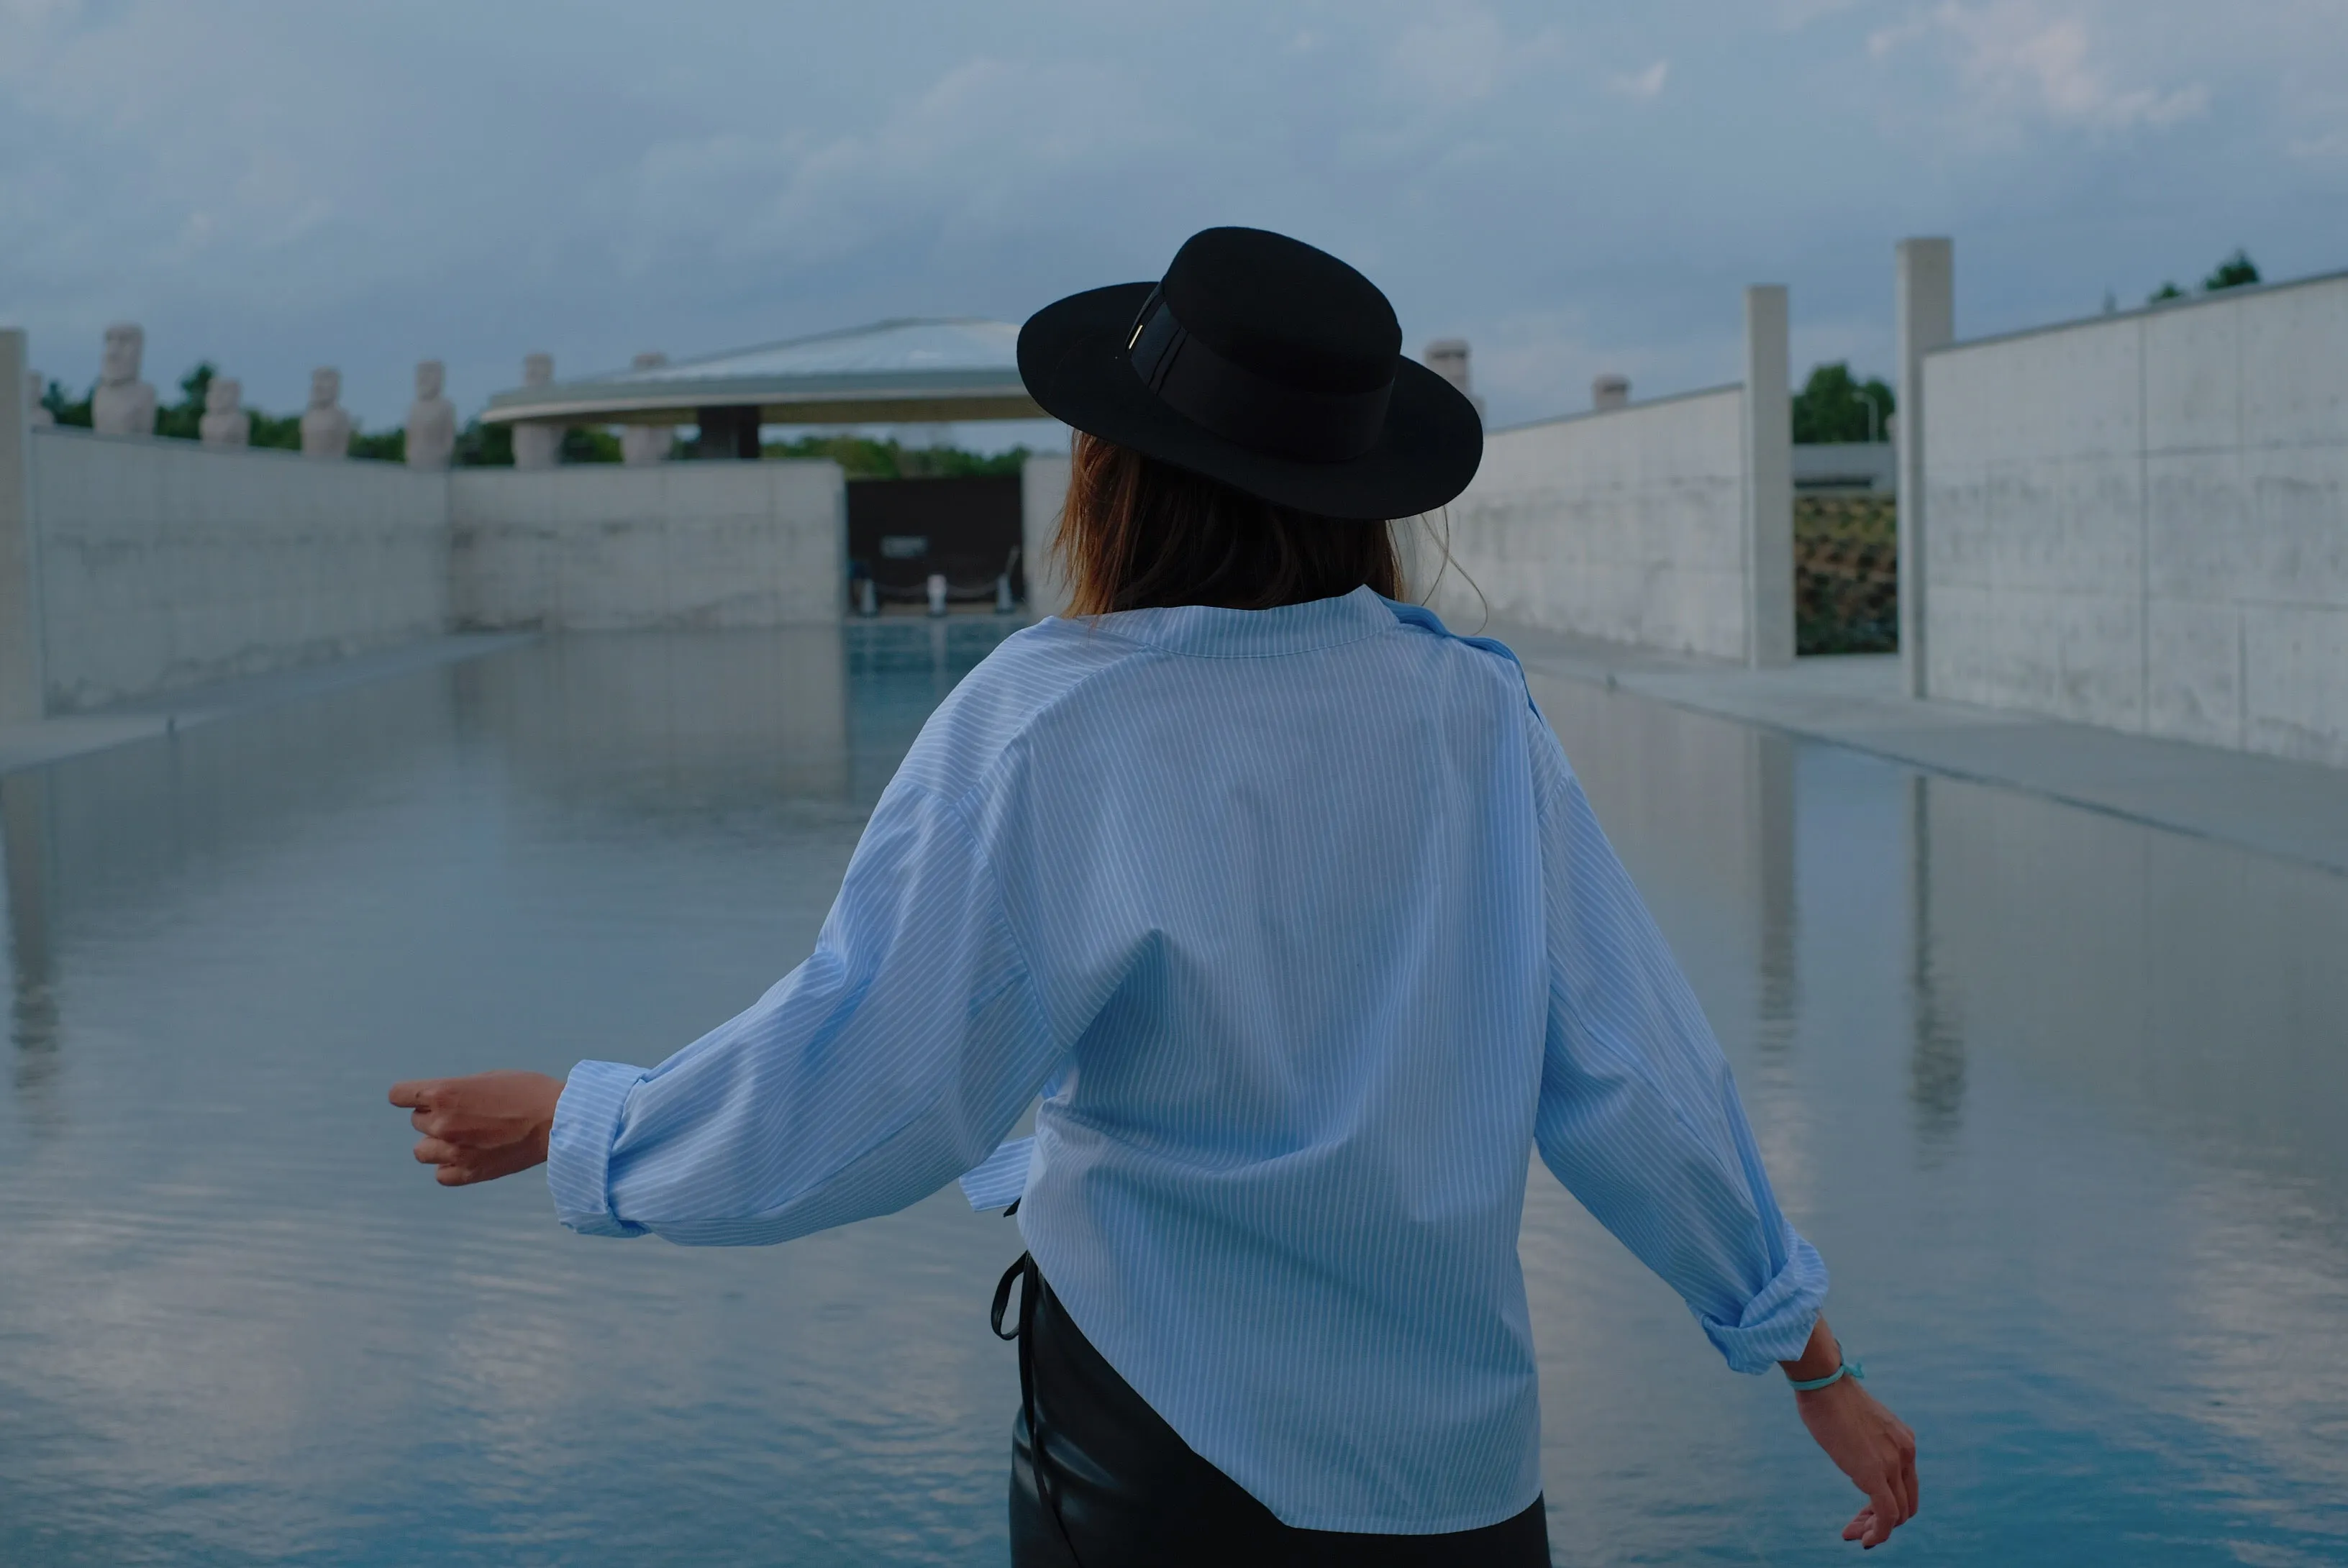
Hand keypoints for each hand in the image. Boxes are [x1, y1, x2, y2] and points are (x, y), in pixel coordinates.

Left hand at [390, 1071, 563, 1186]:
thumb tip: (436, 1103)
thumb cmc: (527, 1092)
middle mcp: (442, 1122)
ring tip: (465, 1138)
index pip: (398, 1095)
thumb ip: (455, 1091)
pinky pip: (441, 1174)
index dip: (409, 1095)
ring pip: (422, 1151)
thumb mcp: (487, 1079)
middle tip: (468, 1114)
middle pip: (417, 1121)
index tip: (421, 1097)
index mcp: (444, 1093)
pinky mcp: (469, 1173)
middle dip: (436, 1116)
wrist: (558, 1120)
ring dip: (437, 1144)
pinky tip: (470, 1156)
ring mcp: (454, 1151)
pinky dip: (451, 1167)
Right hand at [1796, 1375, 1918, 1548]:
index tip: (1863, 1511)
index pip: (1905, 1486)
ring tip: (1853, 1535)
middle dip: (1882, 1521)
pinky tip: (1865, 1539)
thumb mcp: (1860, 1424)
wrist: (1824, 1383)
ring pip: (1897, 1514)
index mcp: (1904, 1441)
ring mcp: (1893, 1464)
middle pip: (1905, 1504)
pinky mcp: (1875, 1475)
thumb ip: (1867, 1442)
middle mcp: (1906, 1454)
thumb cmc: (1830, 1396)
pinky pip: (1887, 1516)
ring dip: (1876, 1529)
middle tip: (1856, 1527)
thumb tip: (1855, 1453)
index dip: (1887, 1503)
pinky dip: (1879, 1533)